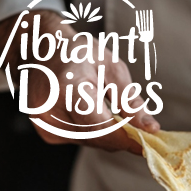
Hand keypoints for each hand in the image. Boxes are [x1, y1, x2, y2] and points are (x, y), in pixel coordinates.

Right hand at [0, 11, 158, 153]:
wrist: (39, 48)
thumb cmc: (77, 53)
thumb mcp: (112, 68)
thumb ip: (131, 101)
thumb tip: (151, 129)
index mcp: (67, 87)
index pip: (102, 126)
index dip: (127, 138)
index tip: (148, 142)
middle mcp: (50, 108)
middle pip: (98, 137)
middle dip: (122, 138)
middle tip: (140, 132)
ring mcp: (45, 123)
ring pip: (92, 142)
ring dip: (109, 136)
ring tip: (114, 114)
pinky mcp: (46, 132)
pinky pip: (81, 141)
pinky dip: (95, 134)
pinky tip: (94, 115)